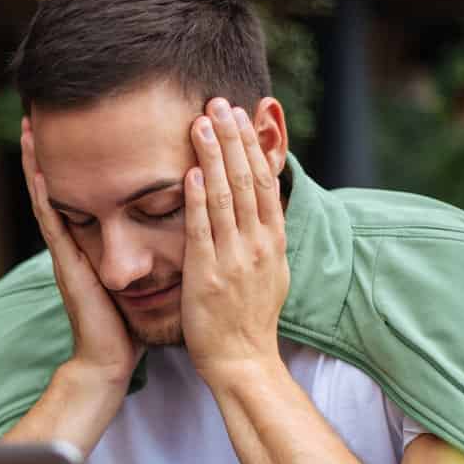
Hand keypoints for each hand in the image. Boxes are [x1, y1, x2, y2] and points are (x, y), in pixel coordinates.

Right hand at [21, 117, 140, 387]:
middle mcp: (76, 241)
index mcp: (95, 240)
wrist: (111, 359)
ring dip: (36, 162)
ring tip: (28, 127)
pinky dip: (42, 196)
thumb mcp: (144, 272)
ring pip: (48, 197)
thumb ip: (151, 247)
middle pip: (60, 185)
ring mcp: (66, 252)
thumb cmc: (130, 321)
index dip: (78, 158)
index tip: (80, 121)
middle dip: (48, 150)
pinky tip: (38, 170)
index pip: (83, 190)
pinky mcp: (66, 265)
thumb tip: (181, 218)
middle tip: (39, 110)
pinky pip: (52, 224)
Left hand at [180, 98, 288, 380]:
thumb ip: (266, 237)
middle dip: (233, 138)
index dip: (253, 145)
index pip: (266, 181)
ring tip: (201, 121)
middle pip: (248, 179)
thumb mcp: (270, 272)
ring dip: (213, 155)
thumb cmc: (249, 320)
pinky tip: (191, 170)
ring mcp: (234, 258)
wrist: (242, 361)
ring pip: (226, 195)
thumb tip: (266, 208)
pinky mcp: (208, 273)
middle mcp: (258, 244)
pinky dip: (197, 197)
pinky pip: (202, 228)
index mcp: (273, 241)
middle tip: (219, 102)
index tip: (242, 114)